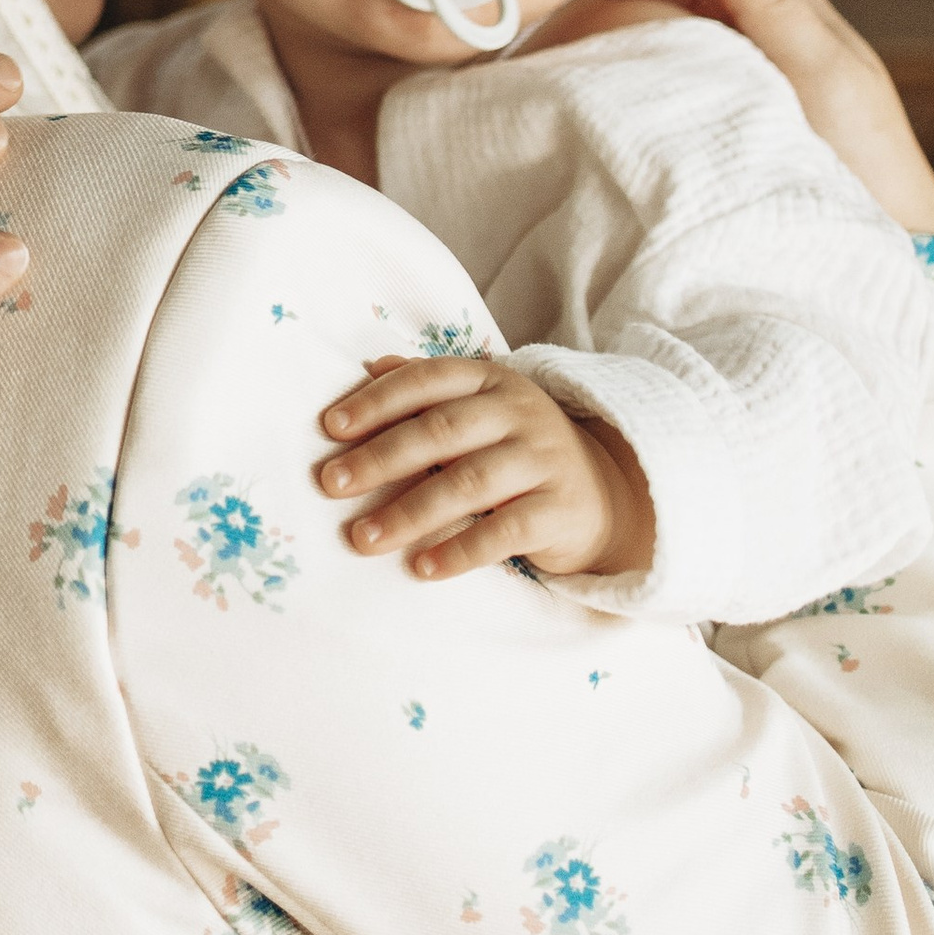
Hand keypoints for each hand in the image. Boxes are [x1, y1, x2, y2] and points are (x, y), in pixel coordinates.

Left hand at [317, 355, 654, 582]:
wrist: (603, 494)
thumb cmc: (517, 449)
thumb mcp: (480, 410)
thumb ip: (428, 389)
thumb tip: (371, 366)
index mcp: (491, 382)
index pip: (428, 380)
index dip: (377, 401)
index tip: (330, 427)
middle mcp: (520, 414)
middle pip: (441, 431)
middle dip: (380, 458)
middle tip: (331, 484)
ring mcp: (544, 461)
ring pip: (468, 483)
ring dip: (409, 512)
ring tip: (363, 538)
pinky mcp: (560, 511)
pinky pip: (505, 531)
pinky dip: (460, 551)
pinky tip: (422, 568)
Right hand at [591, 0, 933, 241]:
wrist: (872, 253)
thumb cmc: (862, 159)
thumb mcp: (819, 65)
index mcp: (774, 6)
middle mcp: (737, 37)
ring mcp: (710, 82)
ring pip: (635, 21)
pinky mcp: (686, 130)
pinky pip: (628, 76)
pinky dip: (590, 54)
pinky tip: (549, 56)